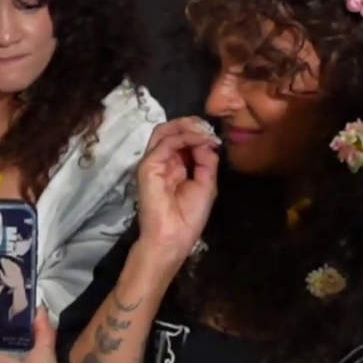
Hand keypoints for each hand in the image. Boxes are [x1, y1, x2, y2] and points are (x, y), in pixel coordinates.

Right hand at [0, 256, 27, 294]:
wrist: (18, 285)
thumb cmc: (10, 284)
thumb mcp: (4, 280)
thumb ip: (1, 275)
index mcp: (8, 272)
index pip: (4, 265)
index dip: (2, 262)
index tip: (1, 260)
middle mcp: (12, 270)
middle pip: (8, 264)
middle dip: (5, 261)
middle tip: (3, 258)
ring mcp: (16, 270)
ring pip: (12, 264)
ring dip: (9, 261)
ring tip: (7, 259)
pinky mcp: (19, 270)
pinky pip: (16, 265)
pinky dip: (13, 263)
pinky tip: (12, 262)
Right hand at [133, 118, 220, 261]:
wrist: (174, 238)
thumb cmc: (188, 218)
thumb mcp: (206, 184)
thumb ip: (206, 160)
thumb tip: (207, 139)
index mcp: (174, 165)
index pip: (181, 139)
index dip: (198, 133)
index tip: (215, 136)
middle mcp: (161, 160)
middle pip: (170, 130)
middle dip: (191, 124)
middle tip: (208, 128)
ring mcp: (152, 162)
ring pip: (164, 131)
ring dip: (187, 127)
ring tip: (205, 131)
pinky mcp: (148, 166)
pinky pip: (166, 143)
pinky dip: (184, 137)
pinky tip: (199, 140)